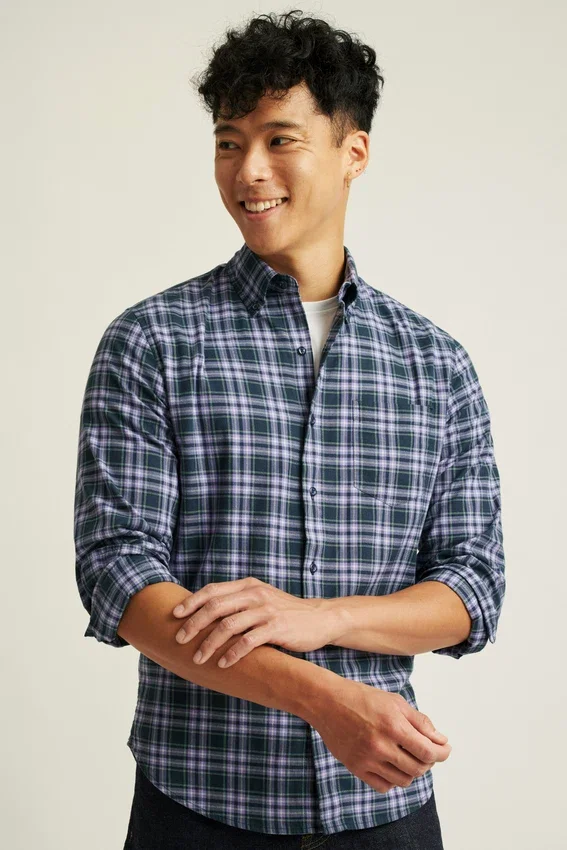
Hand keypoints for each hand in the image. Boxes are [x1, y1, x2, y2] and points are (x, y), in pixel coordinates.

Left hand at [172, 577, 341, 667]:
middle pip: (215, 606)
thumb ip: (238, 601)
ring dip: (209, 643)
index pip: (213, 590)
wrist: (320, 618)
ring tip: (198, 658)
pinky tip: (223, 664)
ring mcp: (266, 610)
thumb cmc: (285, 611)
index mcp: (248, 585)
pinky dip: (232, 653)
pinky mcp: (277, 628)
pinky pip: (248, 641)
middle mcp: (255, 594)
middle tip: (180, 640)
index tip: (175, 615)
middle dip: (194, 624)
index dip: (192, 602)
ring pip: (228, 625)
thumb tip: (204, 612)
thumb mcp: (261, 598)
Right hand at [310, 678, 451, 793]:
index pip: (428, 752)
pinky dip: (393, 780)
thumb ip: (420, 722)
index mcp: (393, 725)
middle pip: (418, 768)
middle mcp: (381, 745)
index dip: (441, 753)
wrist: (327, 702)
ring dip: (412, 771)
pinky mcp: (356, 768)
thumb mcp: (395, 701)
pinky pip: (384, 786)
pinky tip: (392, 766)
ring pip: (403, 780)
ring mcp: (367, 759)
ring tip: (409, 758)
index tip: (445, 750)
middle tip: (426, 752)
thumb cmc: (362, 698)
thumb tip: (441, 740)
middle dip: (428, 762)